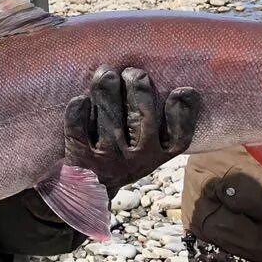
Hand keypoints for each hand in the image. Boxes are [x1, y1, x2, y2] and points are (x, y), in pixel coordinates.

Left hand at [64, 67, 200, 193]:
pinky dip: (78, 114)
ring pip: (110, 121)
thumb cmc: (123, 155)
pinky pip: (79, 132)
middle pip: (143, 119)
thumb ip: (156, 123)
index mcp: (158, 154)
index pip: (178, 138)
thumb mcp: (147, 149)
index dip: (183, 114)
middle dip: (138, 89)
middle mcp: (137, 158)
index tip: (182, 90)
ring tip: (106, 73)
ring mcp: (108, 158)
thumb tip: (158, 81)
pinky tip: (80, 98)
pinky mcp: (81, 158)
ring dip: (108, 93)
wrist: (89, 189)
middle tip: (132, 72)